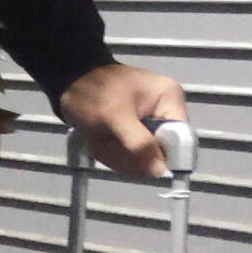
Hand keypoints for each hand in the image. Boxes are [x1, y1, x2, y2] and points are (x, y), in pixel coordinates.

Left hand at [58, 62, 189, 178]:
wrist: (69, 81)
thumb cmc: (94, 92)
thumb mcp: (115, 116)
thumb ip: (139, 143)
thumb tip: (160, 170)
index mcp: (169, 99)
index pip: (182, 140)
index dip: (163, 156)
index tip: (139, 160)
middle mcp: (165, 113)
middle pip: (160, 154)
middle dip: (131, 155)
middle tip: (109, 141)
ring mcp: (150, 125)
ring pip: (143, 160)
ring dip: (118, 155)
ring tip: (102, 137)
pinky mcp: (135, 134)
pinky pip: (130, 157)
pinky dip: (113, 153)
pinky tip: (101, 140)